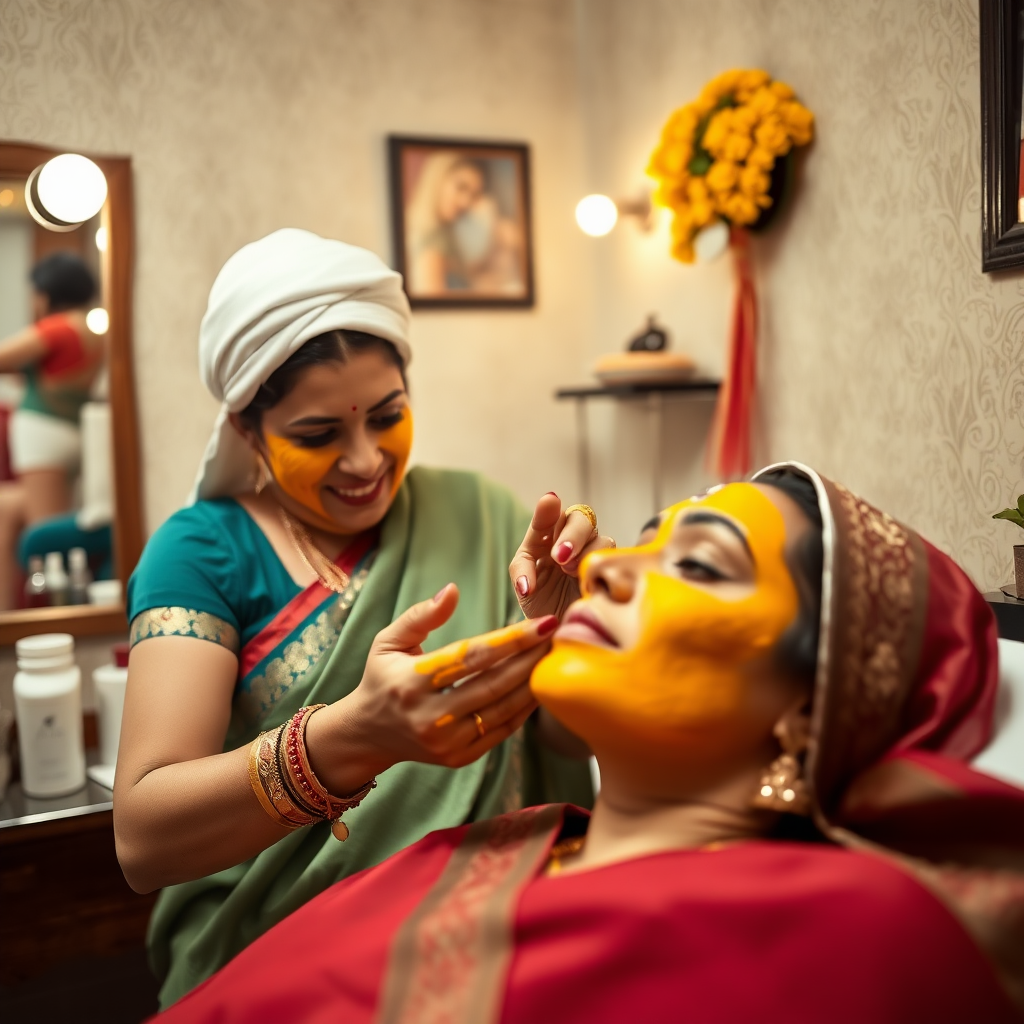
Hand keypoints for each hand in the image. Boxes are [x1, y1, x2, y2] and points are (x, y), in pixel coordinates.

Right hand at [306, 584, 556, 792]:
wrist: (368, 734)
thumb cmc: (382, 678)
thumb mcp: (388, 641)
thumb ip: (421, 615)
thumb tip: (453, 590)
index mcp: (411, 681)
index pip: (471, 657)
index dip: (511, 639)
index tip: (543, 622)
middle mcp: (429, 716)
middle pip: (493, 685)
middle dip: (531, 658)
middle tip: (559, 636)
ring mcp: (445, 742)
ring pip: (502, 711)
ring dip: (533, 683)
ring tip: (554, 657)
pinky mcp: (458, 759)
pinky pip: (501, 732)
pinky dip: (523, 710)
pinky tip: (538, 686)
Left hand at [509, 493, 615, 619]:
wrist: (566, 631)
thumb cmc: (543, 607)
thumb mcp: (525, 590)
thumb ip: (522, 575)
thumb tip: (526, 583)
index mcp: (545, 539)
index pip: (547, 518)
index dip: (548, 510)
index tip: (549, 501)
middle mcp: (571, 540)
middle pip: (579, 518)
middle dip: (571, 534)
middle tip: (560, 556)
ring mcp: (592, 552)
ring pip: (598, 536)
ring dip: (585, 552)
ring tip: (570, 573)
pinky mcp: (611, 567)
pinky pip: (612, 557)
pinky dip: (600, 565)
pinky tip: (589, 583)